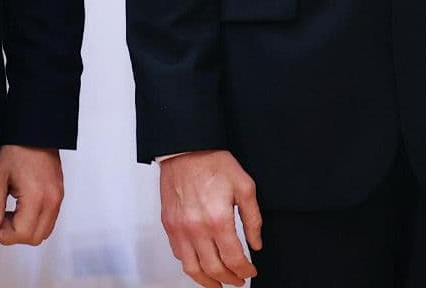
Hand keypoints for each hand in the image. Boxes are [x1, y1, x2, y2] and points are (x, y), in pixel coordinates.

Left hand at [0, 144, 65, 244]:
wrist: (36, 133)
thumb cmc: (17, 151)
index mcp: (36, 197)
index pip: (22, 234)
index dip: (3, 236)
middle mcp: (52, 200)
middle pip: (35, 238)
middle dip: (14, 235)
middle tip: (0, 221)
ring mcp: (58, 198)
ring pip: (44, 232)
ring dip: (25, 230)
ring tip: (10, 213)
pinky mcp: (59, 196)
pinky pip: (49, 221)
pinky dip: (34, 222)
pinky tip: (21, 209)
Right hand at [158, 150, 261, 286]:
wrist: (186, 150)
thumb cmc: (214, 163)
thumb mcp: (245, 187)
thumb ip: (253, 219)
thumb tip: (256, 243)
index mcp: (218, 219)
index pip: (234, 258)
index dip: (245, 270)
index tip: (251, 272)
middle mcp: (196, 228)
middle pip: (213, 268)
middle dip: (229, 279)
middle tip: (238, 281)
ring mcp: (179, 229)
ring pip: (192, 268)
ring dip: (207, 280)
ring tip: (218, 283)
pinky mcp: (168, 225)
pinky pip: (178, 254)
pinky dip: (190, 265)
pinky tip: (200, 264)